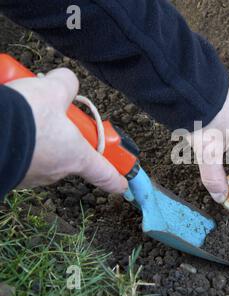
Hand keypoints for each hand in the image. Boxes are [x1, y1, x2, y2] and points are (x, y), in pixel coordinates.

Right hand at [6, 68, 127, 192]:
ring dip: (37, 133)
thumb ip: (66, 84)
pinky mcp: (9, 173)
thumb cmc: (25, 118)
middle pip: (70, 153)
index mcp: (77, 157)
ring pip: (43, 151)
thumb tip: (66, 82)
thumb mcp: (51, 90)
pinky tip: (6, 120)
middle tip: (51, 110)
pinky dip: (16, 138)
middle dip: (64, 133)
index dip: (116, 179)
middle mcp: (56, 171)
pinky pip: (20, 153)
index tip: (123, 185)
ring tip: (22, 111)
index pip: (105, 174)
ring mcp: (30, 176)